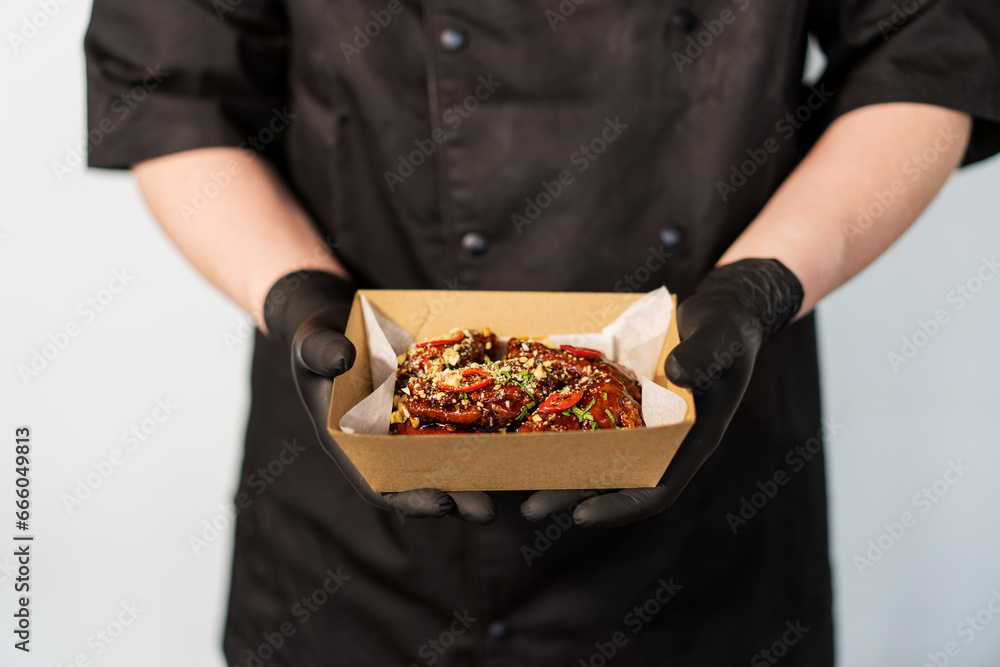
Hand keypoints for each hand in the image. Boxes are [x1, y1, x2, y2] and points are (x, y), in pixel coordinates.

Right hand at [263, 270, 496, 523]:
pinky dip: (479, 434)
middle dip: (454, 497)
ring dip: (473, 476)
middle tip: (488, 511)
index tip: (441, 505)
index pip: (380, 484)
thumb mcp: (312, 345)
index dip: (410, 499)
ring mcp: (407, 429)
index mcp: (350, 444)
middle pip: (421, 481)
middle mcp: (383, 445)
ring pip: (443, 460)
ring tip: (509, 486)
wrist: (336, 324)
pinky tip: (510, 438)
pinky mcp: (427, 409)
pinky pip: (455, 425)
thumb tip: (341, 358)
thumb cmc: (317, 340)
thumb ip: (321, 353)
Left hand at [520, 258, 803, 526]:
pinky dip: (564, 427)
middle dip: (573, 495)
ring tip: (518, 478)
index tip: (581, 515)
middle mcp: (664, 439)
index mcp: (693, 440)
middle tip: (530, 508)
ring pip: (597, 454)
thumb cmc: (729, 327)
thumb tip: (675, 372)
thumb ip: (704, 355)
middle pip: (615, 479)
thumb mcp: (723, 337)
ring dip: (561, 468)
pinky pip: (591, 420)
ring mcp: (642, 422)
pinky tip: (528, 427)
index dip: (619, 506)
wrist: (722, 309)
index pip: (657, 489)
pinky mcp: (625, 401)